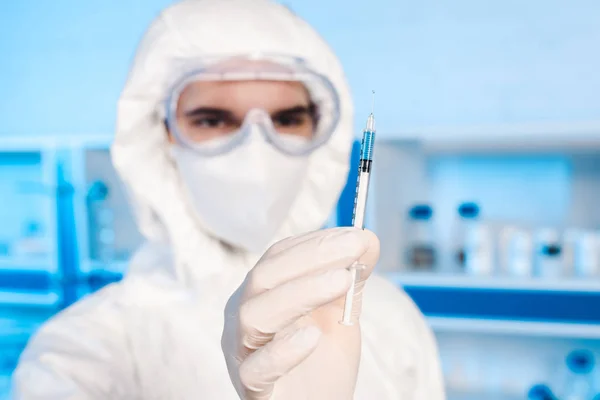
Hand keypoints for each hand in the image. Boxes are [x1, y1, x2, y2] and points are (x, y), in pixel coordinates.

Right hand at [221, 227, 379, 399]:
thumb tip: (368, 238)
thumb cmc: (323, 362)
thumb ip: (351, 278)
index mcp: (263, 293)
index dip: (316, 242)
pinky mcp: (250, 387)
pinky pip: (255, 368)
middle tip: (354, 248)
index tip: (355, 235)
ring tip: (342, 281)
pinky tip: (312, 337)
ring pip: (254, 314)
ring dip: (300, 292)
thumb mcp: (340, 313)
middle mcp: (245, 316)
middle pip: (264, 277)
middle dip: (311, 258)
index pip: (279, 256)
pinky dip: (283, 351)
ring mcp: (242, 351)